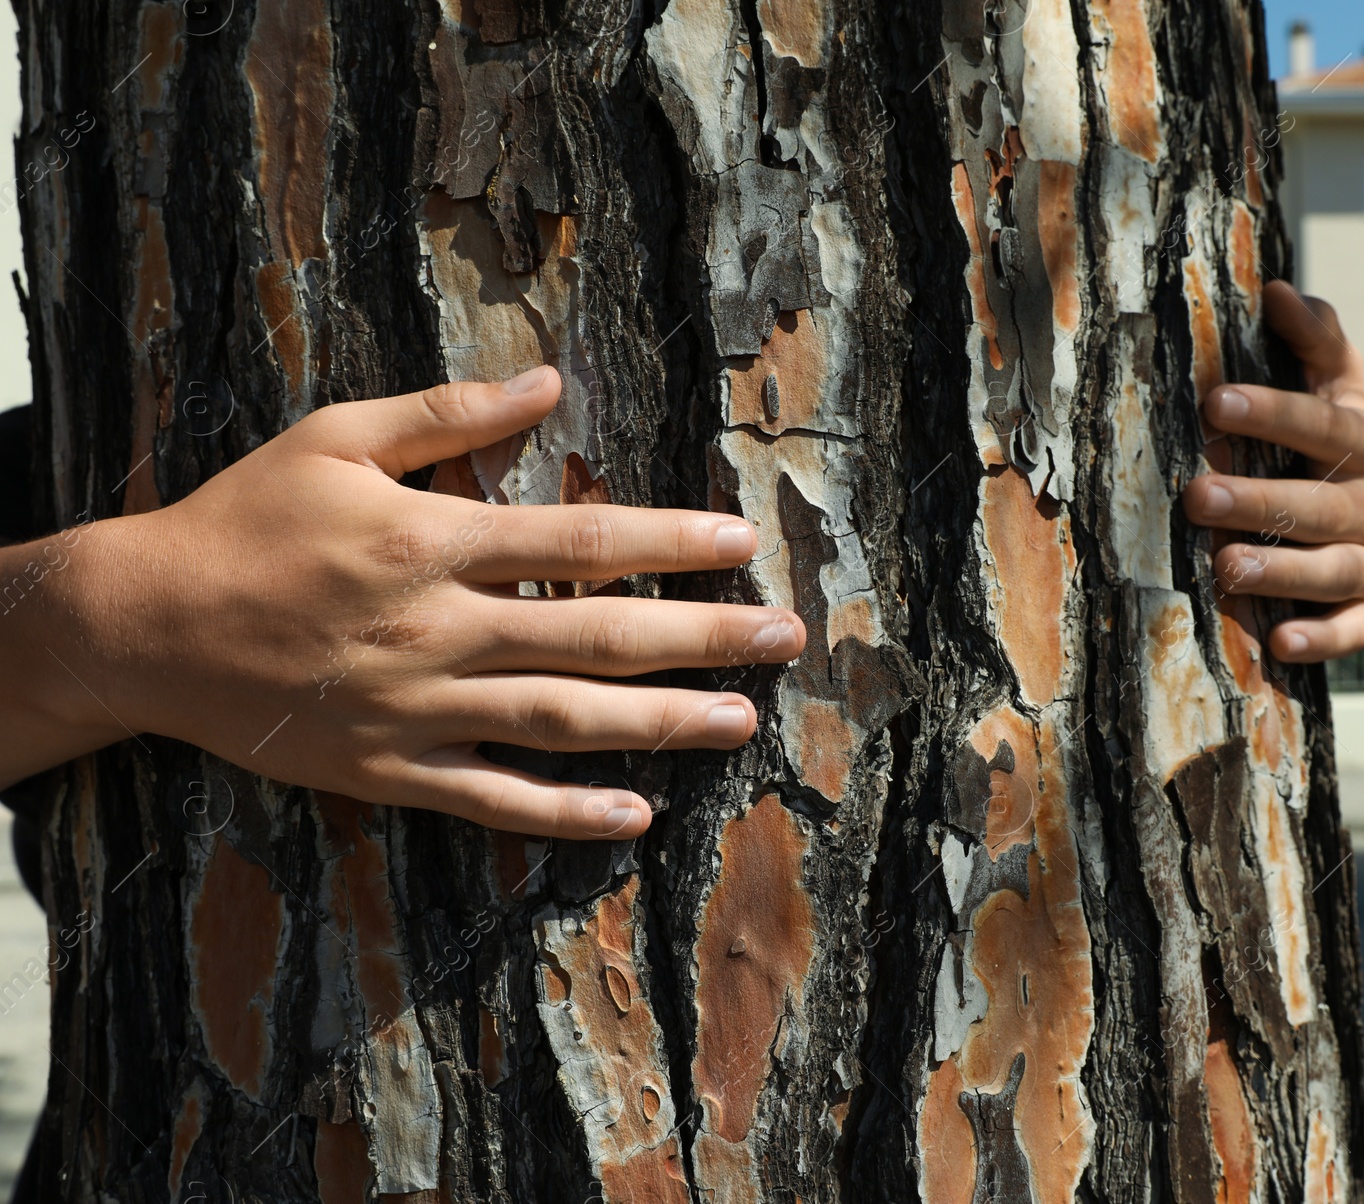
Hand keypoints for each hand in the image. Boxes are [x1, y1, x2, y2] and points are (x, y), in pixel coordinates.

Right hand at [0, 366, 804, 836]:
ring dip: (662, 723)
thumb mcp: (335, 435)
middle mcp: (437, 628)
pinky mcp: (391, 770)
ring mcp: (417, 708)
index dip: (669, 541)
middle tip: (785, 639)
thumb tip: (548, 379)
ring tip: (742, 721)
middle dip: (702, 636)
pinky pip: (493, 799)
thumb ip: (447, 412)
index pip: (579, 540)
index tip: (741, 542)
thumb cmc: (244, 518)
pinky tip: (635, 815)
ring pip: (563, 720)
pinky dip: (565, 812)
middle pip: (596, 634)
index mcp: (431, 539)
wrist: (144, 625)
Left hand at [1182, 281, 1363, 662]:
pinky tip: (1279, 642)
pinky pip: (1352, 630)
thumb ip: (1314, 343)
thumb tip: (1276, 288)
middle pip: (1321, 504)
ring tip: (1225, 568)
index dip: (1273, 411)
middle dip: (1259, 500)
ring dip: (1281, 571)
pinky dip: (1321, 639)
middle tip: (1196, 494)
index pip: (1322, 425)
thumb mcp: (1336, 391)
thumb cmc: (1336, 449)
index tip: (1213, 400)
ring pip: (1333, 570)